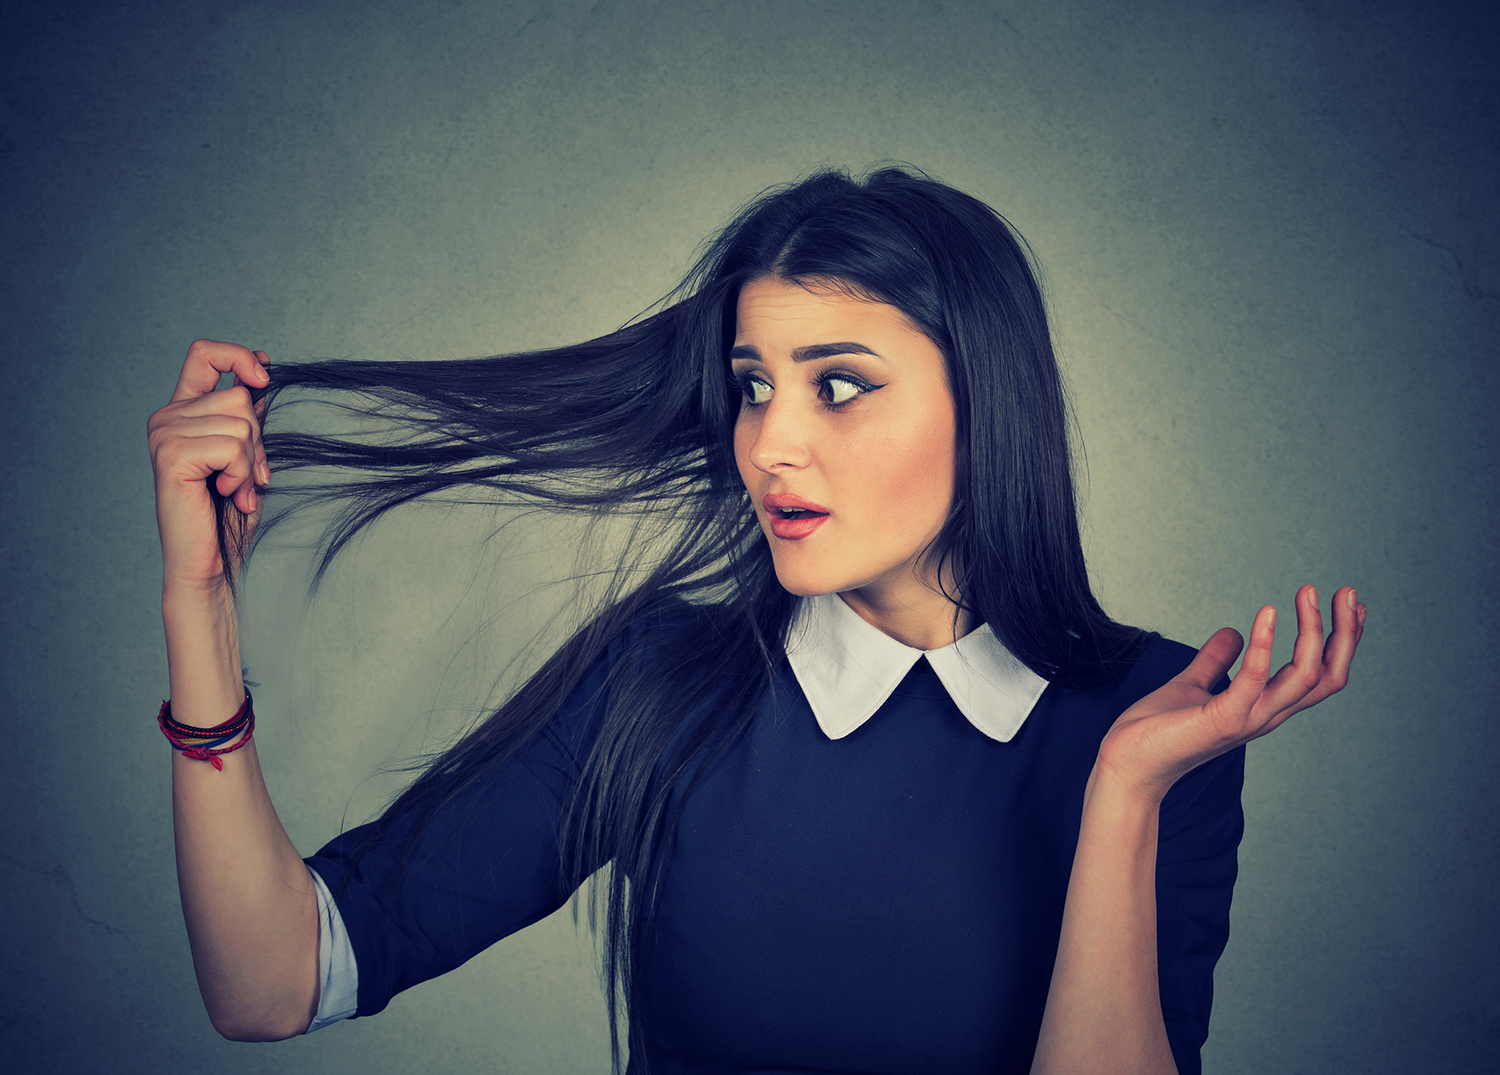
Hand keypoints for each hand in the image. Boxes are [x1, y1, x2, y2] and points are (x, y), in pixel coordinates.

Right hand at [147, 340, 271, 590]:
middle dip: (258, 440)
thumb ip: (246, 416)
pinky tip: (227, 494)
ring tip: (236, 489)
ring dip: (251, 463)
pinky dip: (242, 474)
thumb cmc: (229, 512)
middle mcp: (167, 417)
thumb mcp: (245, 455)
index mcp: (184, 412)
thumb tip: (263, 368)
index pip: (205, 354)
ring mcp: (164, 434)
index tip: (263, 378)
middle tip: (248, 477)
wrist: (212, 562)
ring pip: (240, 423)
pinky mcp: (171, 456)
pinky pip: (231, 447)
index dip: (239, 356)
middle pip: (239, 397)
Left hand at [1097, 584, 1367, 801]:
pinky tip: (1266, 612)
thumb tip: (1232, 631)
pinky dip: (1264, 645)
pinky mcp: (1222, 720)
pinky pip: (1253, 680)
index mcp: (1264, 706)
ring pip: (1305, 677)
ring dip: (1313, 631)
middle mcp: (1266, 714)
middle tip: (1348, 592)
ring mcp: (1248, 719)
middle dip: (1345, 634)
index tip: (1351, 604)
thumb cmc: (1157, 730)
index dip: (1341, 641)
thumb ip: (1214, 660)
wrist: (1127, 766)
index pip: (1321, 675)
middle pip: (1328, 676)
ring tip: (1309, 592)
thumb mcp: (1191, 684)